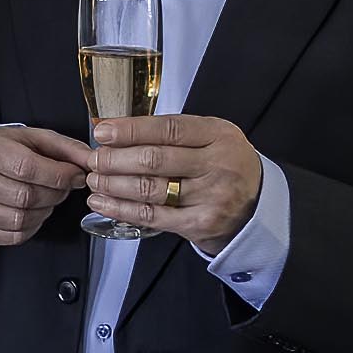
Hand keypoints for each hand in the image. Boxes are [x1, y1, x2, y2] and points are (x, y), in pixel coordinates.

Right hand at [0, 126, 91, 244]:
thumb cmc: (4, 151)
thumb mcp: (33, 139)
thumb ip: (65, 148)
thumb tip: (91, 161)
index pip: (25, 167)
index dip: (58, 175)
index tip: (76, 176)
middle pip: (24, 196)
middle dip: (55, 194)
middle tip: (62, 188)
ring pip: (19, 219)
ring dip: (44, 212)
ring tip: (46, 198)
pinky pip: (12, 236)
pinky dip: (31, 227)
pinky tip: (32, 212)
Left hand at [87, 113, 263, 250]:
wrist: (258, 207)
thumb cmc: (225, 167)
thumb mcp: (211, 139)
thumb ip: (172, 134)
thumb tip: (116, 130)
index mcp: (219, 135)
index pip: (168, 129)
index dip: (131, 130)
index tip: (104, 132)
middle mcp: (218, 165)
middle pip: (154, 159)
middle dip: (114, 159)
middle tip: (94, 159)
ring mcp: (211, 197)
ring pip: (149, 188)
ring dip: (112, 184)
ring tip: (94, 179)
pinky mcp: (200, 224)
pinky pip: (151, 215)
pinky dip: (120, 208)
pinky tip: (102, 202)